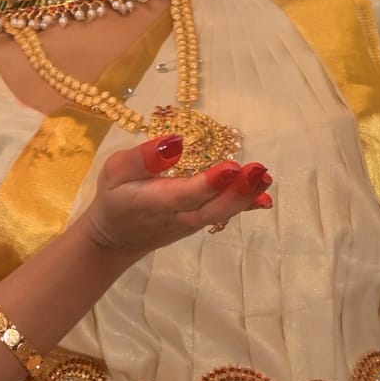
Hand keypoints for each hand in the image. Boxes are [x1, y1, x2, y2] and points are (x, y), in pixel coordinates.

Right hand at [85, 136, 272, 258]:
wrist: (116, 238)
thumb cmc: (114, 197)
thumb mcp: (114, 171)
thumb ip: (142, 158)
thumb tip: (175, 143)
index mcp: (154, 202)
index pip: (186, 194)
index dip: (209, 183)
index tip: (230, 167)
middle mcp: (177, 216)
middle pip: (211, 208)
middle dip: (237, 191)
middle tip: (259, 171)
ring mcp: (190, 223)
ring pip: (221, 214)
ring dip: (246, 197)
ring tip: (265, 177)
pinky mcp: (198, 223)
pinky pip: (222, 216)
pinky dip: (244, 207)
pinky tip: (264, 198)